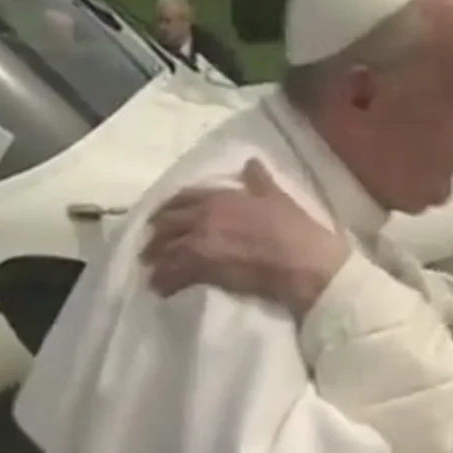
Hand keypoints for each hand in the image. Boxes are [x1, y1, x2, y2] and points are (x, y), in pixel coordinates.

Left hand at [140, 159, 349, 317]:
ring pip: (166, 250)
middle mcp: (205, 215)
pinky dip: (164, 282)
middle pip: (167, 224)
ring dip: (157, 262)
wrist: (303, 262)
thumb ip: (259, 180)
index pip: (183, 197)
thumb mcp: (277, 197)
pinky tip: (161, 289)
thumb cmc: (295, 229)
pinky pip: (174, 274)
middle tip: (149, 249)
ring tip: (152, 274)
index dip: (168, 208)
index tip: (160, 218)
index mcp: (222, 195)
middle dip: (155, 236)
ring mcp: (202, 241)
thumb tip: (250, 162)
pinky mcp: (204, 268)